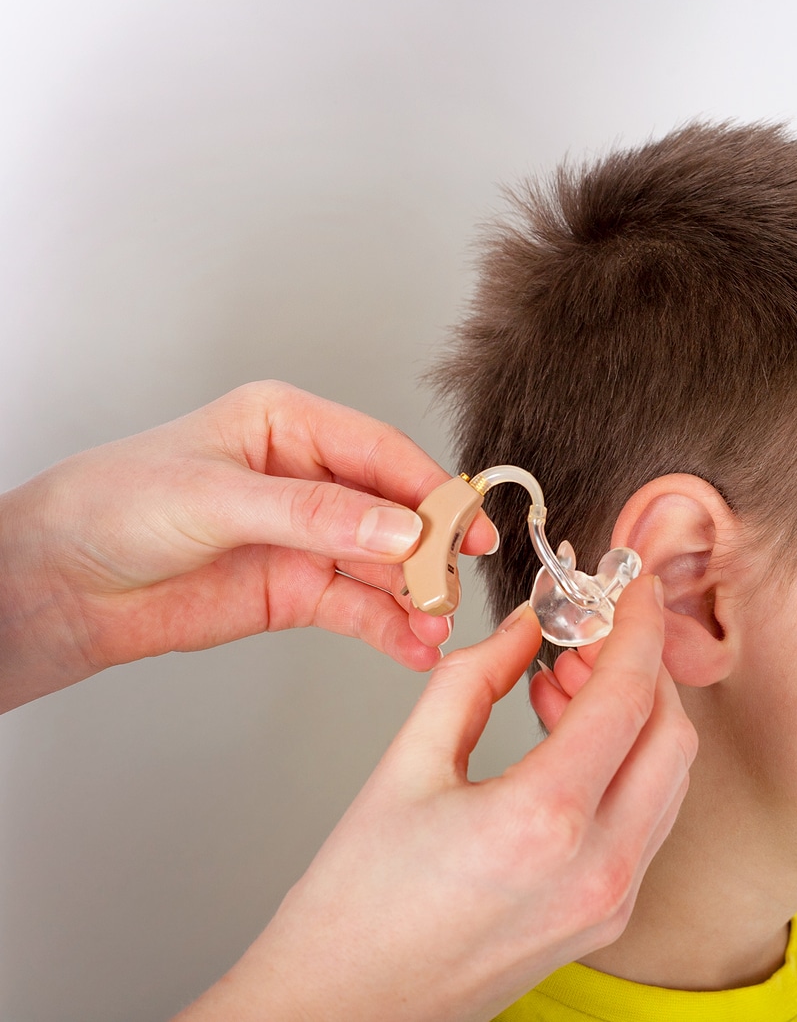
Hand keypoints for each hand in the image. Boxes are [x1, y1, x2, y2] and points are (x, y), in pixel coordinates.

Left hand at [0, 380, 495, 711]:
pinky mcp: (300, 591)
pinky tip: (412, 645)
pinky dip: (391, 629)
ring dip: (416, 597)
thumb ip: (314, 514)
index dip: (429, 489)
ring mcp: (309, 538)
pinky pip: (362, 609)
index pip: (381, 452)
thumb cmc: (113, 508)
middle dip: (430, 550)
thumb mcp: (216, 498)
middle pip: (396, 511)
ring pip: (387, 565)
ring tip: (434, 625)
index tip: (462, 525)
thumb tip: (398, 528)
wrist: (60, 585)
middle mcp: (309, 479)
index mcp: (289, 426)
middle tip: (453, 582)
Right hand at [179, 576, 695, 1021]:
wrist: (340, 1015)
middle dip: (643, 669)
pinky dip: (626, 766)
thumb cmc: (351, 913)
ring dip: (636, 718)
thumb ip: (473, 681)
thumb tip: (525, 629)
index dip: (635, 626)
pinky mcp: (606, 920)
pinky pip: (648, 821)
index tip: (630, 586)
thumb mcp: (404, 770)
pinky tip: (571, 738)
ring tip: (566, 681)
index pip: (627, 696)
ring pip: (669, 780)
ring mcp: (610, 902)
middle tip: (590, 632)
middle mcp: (598, 869)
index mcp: (544, 823)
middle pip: (670, 736)